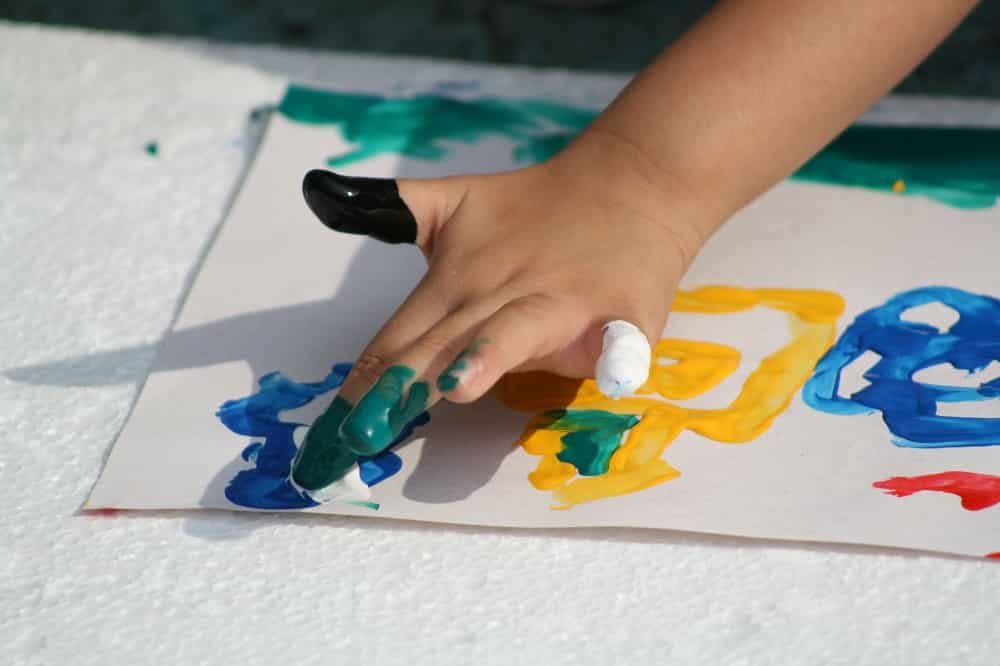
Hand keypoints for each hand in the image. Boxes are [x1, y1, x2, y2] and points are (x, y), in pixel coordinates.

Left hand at [290, 133, 715, 490]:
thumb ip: (396, 210)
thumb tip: (316, 194)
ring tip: (458, 384)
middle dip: (399, 388)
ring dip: (487, 356)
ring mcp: (560, 302)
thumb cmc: (537, 210)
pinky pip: (620, 338)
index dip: (360, 389)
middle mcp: (498, 293)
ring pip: (516, 331)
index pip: (396, 341)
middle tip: (358, 434)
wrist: (630, 184)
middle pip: (440, 345)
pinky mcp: (622, 312)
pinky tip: (616, 367)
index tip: (325, 439)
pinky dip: (619, 352)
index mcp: (456, 280)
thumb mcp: (457, 201)